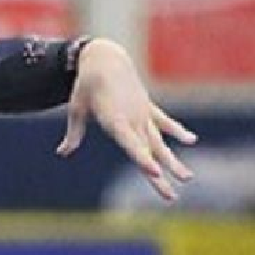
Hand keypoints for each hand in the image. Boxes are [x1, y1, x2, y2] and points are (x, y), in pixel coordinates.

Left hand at [56, 38, 197, 200]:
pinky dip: (177, 130)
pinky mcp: (147, 107)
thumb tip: (62, 153)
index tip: (155, 172)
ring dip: (173, 161)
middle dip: (160, 175)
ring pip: (160, 141)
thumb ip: (74, 133)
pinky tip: (191, 141)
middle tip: (170, 197)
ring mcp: (142, 113)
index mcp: (114, 119)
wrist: (104, 57)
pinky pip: (164, 121)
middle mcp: (132, 118)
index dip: (142, 159)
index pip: (130, 144)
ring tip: (188, 178)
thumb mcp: (77, 108)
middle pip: (148, 152)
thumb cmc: (86, 85)